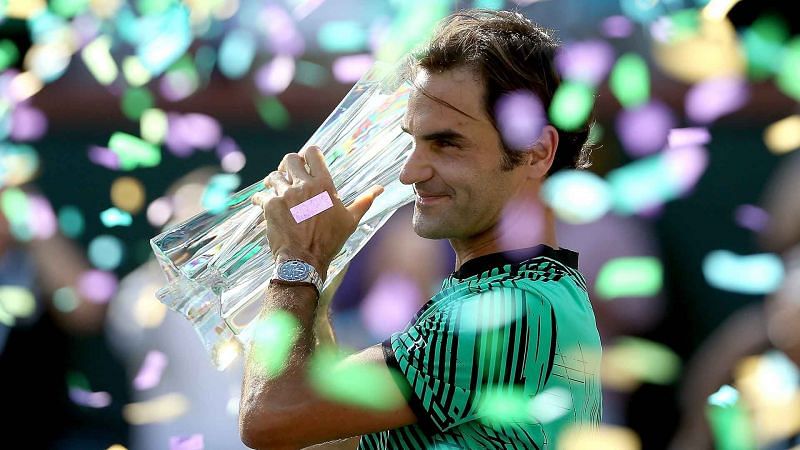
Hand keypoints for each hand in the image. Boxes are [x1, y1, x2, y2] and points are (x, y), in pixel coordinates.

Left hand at [251, 146, 382, 278]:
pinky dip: (261, 198)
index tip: (307, 163)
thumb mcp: (350, 220)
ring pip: (273, 175)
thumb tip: (380, 189)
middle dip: (289, 165)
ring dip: (275, 180)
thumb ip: (364, 201)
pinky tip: (264, 204)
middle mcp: (303, 186)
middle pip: (290, 158)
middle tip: (290, 175)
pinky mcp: (269, 206)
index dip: (309, 155)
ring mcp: (285, 195)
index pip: (313, 153)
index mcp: (324, 185)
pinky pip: (261, 194)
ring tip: (277, 189)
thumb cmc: (330, 241)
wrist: (304, 261)